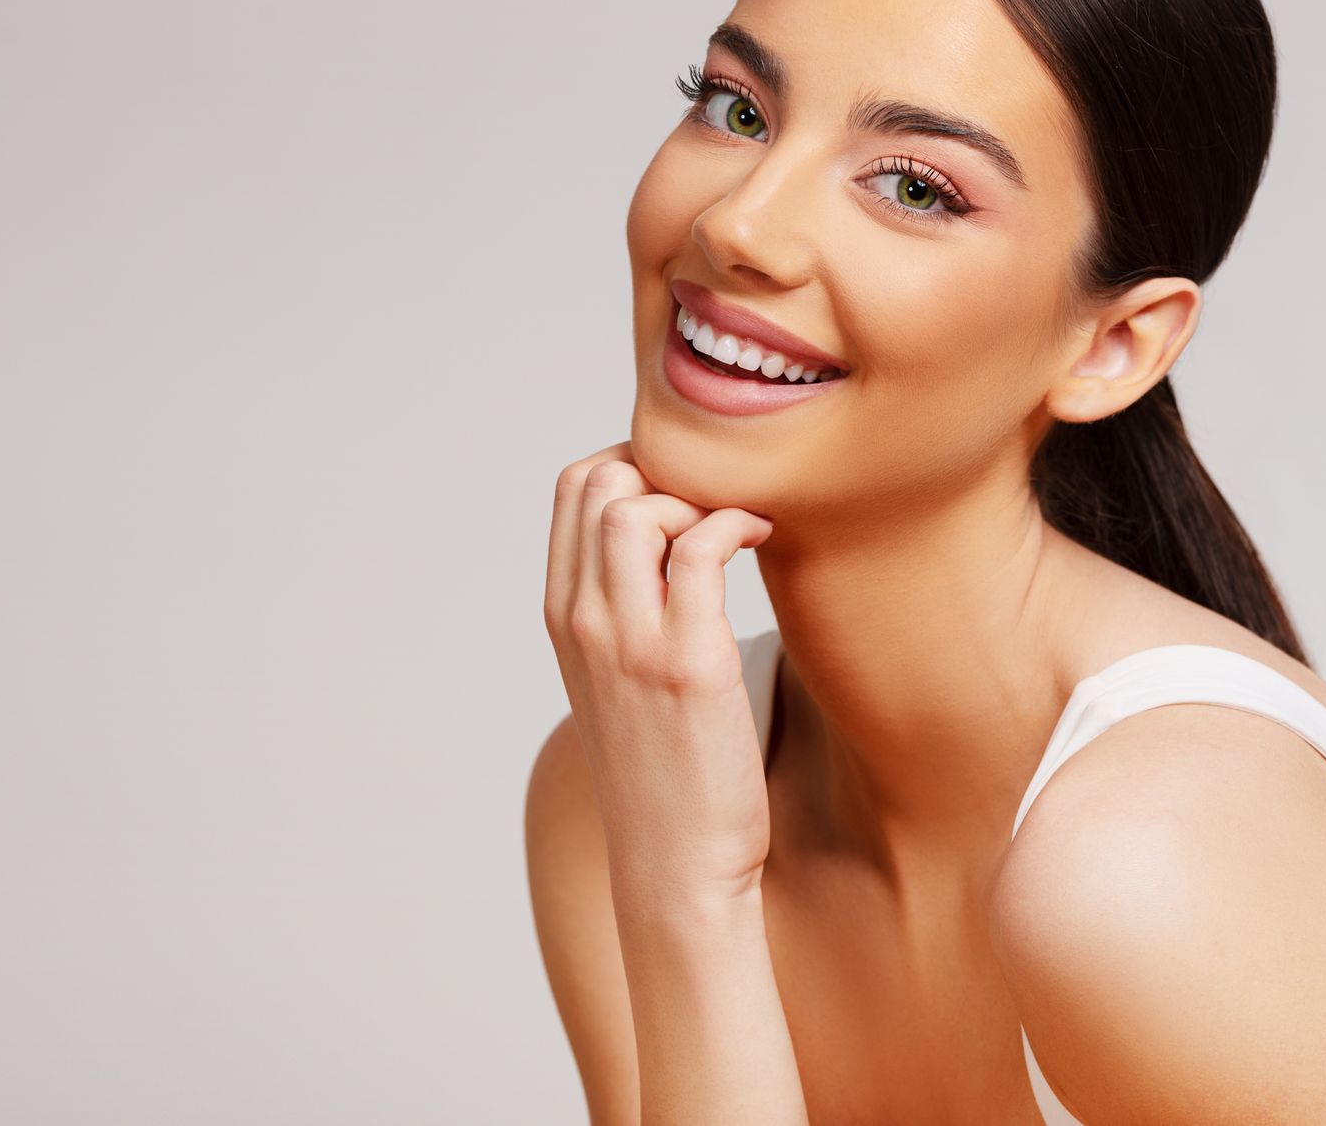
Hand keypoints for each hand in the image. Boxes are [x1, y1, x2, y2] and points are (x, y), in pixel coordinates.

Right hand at [543, 441, 776, 908]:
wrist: (675, 862)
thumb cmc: (662, 768)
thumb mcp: (616, 678)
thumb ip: (623, 608)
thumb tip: (667, 539)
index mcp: (563, 617)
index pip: (573, 489)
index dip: (634, 463)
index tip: (687, 485)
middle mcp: (584, 621)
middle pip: (600, 481)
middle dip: (665, 468)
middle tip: (717, 500)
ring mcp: (630, 641)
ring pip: (637, 507)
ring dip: (696, 496)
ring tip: (736, 526)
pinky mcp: (689, 663)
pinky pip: (700, 550)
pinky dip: (735, 523)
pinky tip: (761, 536)